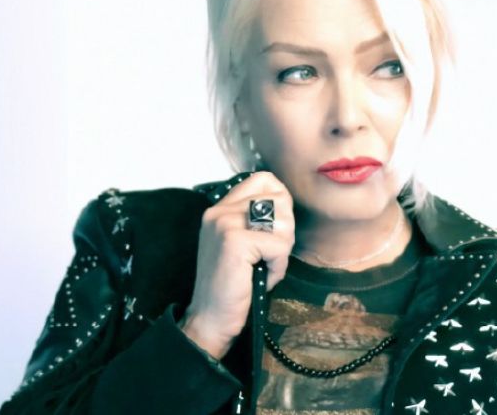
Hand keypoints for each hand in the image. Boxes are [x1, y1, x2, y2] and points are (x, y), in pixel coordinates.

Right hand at [179, 171, 294, 358]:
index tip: (275, 228)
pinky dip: (278, 267)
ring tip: (263, 267)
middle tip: (270, 255)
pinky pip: (279, 246)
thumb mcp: (240, 244)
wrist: (210, 318)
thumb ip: (255, 220)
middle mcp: (220, 210)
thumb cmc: (232, 285)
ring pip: (283, 222)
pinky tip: (262, 277)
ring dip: (282, 251)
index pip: (263, 179)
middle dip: (286, 230)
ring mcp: (225, 223)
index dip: (281, 200)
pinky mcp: (235, 241)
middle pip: (280, 199)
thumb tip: (286, 204)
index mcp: (220, 208)